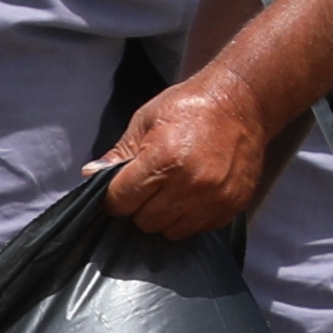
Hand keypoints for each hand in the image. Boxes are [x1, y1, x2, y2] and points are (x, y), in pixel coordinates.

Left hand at [103, 63, 288, 238]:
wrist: (241, 102)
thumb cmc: (189, 106)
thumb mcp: (145, 120)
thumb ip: (119, 153)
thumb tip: (91, 175)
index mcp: (163, 158)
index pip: (122, 201)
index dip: (115, 197)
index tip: (120, 190)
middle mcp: (189, 184)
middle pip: (146, 221)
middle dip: (141, 207)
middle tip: (150, 186)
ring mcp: (213, 198)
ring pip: (172, 231)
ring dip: (166, 216)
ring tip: (172, 190)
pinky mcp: (231, 205)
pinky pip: (200, 228)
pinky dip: (192, 216)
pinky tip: (194, 193)